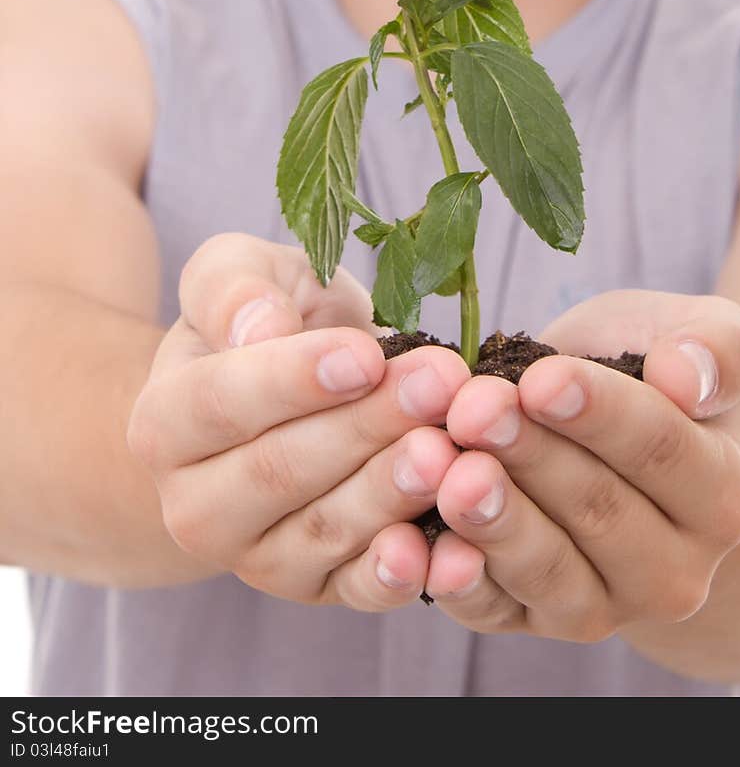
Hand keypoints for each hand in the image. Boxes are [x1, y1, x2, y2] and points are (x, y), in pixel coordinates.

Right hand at [126, 232, 470, 609]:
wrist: (298, 385)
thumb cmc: (271, 317)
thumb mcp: (242, 272)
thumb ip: (233, 289)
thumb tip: (261, 328)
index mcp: (163, 424)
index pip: (222, 404)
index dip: (295, 381)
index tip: (365, 356)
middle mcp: (195, 507)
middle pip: (280, 471)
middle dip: (366, 427)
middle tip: (440, 386)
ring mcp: (256, 557)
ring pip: (326, 531)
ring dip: (394, 492)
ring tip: (453, 451)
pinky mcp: (320, 587)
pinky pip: (362, 589)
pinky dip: (408, 572)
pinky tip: (450, 547)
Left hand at [422, 289, 739, 638]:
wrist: (610, 437)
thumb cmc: (651, 373)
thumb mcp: (698, 336)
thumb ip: (718, 347)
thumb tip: (689, 377)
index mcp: (723, 496)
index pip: (662, 451)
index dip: (600, 414)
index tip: (542, 379)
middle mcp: (676, 571)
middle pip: (598, 510)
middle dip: (529, 455)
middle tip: (472, 409)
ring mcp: (605, 606)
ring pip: (547, 569)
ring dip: (493, 520)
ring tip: (446, 469)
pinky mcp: (532, 622)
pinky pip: (494, 611)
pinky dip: (458, 584)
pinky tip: (428, 549)